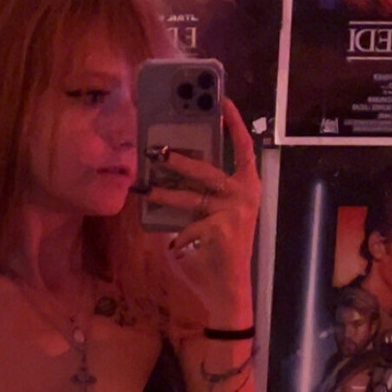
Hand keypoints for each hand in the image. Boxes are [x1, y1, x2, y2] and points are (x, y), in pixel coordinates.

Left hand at [145, 98, 260, 326]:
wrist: (229, 290)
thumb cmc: (217, 254)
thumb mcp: (210, 220)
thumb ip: (198, 199)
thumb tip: (167, 176)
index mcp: (246, 188)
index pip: (243, 149)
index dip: (234, 124)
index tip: (222, 101)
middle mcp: (244, 195)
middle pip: (205, 171)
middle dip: (179, 161)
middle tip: (157, 151)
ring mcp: (233, 212)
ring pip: (189, 199)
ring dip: (164, 194)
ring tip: (145, 190)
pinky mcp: (219, 229)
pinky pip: (185, 228)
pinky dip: (178, 240)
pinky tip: (178, 250)